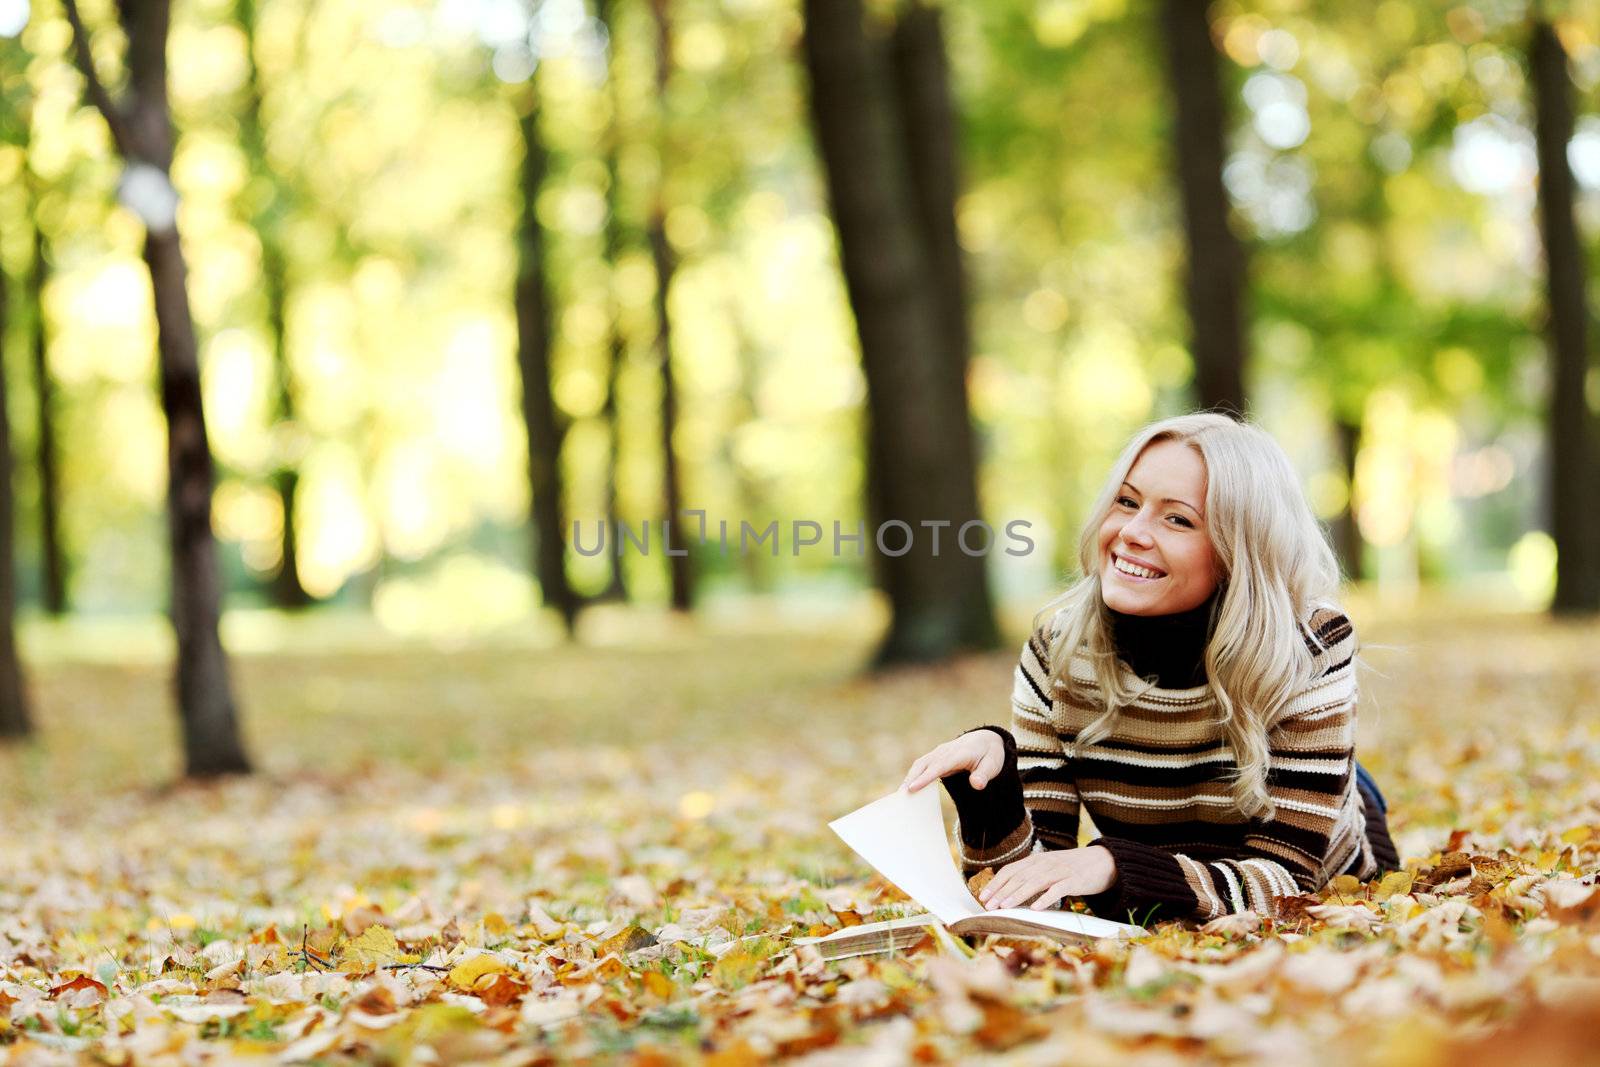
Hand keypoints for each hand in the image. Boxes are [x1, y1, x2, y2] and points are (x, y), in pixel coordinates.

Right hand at [901, 731, 1004, 793]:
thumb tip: (977, 785)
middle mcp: (946, 751)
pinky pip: (921, 766)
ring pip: (920, 764)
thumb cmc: (989, 755)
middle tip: (900, 797)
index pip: (940, 766)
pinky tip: (907, 790)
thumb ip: (984, 775)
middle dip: (911, 779)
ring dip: (909, 778)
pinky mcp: (935, 757)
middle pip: (924, 764)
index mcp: (959, 753)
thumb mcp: (993, 765)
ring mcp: (939, 753)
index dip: (925, 777)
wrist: (985, 740)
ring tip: (900, 796)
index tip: (912, 788)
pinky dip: (912, 776)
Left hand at [978, 845, 1116, 909]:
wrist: (1103, 861)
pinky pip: (1057, 890)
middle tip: (989, 905)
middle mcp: (1045, 863)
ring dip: (1018, 895)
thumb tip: (1008, 891)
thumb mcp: (1049, 868)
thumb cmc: (1072, 869)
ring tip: (1005, 907)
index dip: (996, 883)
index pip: (1011, 870)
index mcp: (1036, 860)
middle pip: (1019, 877)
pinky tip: (1035, 908)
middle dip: (1002, 891)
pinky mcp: (1074, 881)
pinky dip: (1045, 898)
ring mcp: (1060, 871)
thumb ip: (1031, 876)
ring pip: (1034, 882)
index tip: (983, 897)